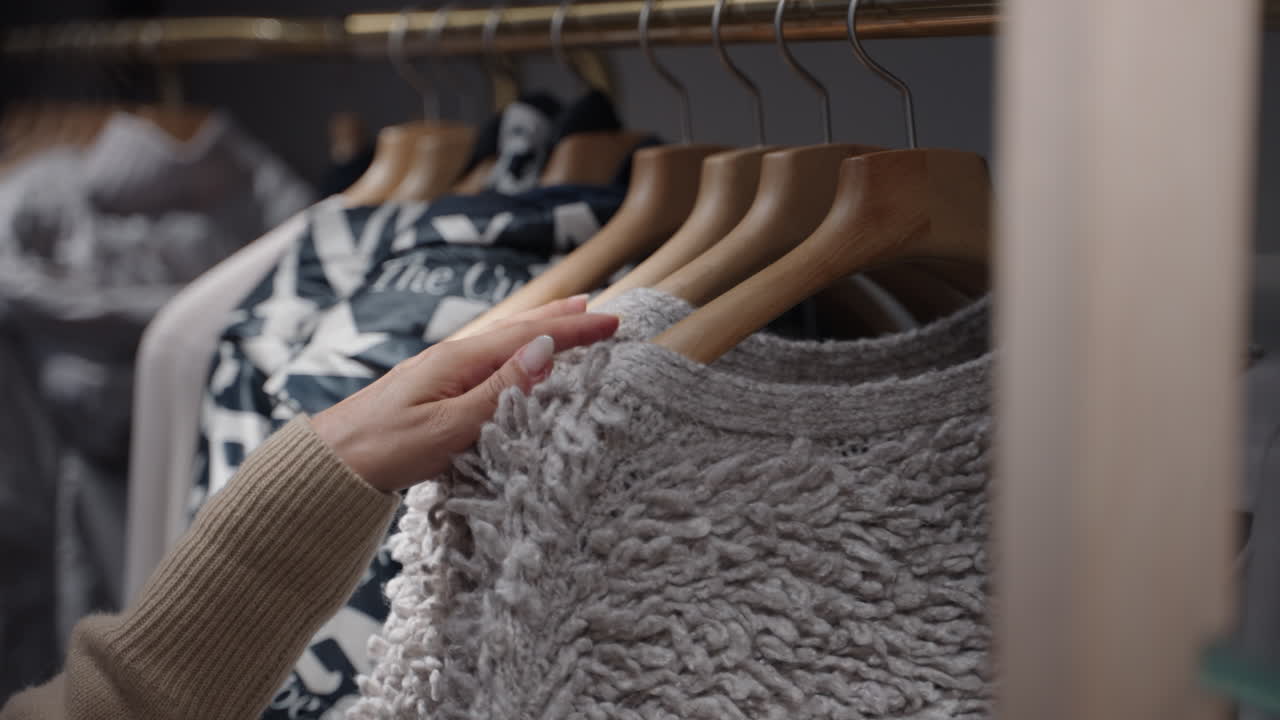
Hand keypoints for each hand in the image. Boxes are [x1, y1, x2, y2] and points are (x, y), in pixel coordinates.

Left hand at [310, 295, 616, 491]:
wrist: (328, 465)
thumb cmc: (385, 449)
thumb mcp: (449, 425)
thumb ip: (501, 390)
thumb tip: (547, 350)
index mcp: (460, 361)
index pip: (530, 337)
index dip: (574, 330)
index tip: (613, 321)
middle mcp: (452, 358)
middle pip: (516, 330)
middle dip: (559, 319)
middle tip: (596, 306)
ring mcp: (439, 372)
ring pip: (501, 343)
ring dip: (537, 330)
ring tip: (564, 320)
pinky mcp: (431, 390)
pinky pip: (487, 360)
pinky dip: (514, 351)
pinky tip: (512, 359)